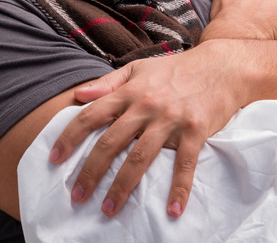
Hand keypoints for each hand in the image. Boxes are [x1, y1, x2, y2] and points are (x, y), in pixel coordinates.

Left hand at [48, 45, 243, 217]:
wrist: (222, 66)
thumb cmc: (177, 70)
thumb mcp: (139, 68)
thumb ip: (107, 83)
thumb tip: (78, 95)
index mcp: (129, 92)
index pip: (91, 115)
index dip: (69, 138)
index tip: (54, 159)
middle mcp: (146, 105)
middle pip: (110, 142)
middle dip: (90, 171)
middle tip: (76, 196)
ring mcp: (171, 119)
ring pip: (140, 157)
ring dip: (122, 186)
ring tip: (109, 209)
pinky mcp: (196, 131)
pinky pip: (185, 164)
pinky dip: (179, 189)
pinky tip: (173, 211)